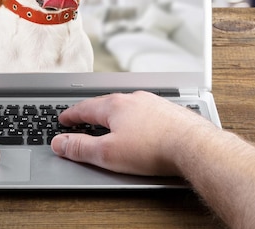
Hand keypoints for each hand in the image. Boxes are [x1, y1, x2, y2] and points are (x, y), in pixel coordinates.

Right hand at [50, 91, 214, 175]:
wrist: (195, 147)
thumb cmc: (153, 149)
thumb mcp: (108, 154)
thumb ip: (80, 148)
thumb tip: (59, 143)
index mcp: (115, 106)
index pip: (85, 108)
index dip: (71, 115)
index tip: (64, 119)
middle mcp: (134, 100)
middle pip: (106, 104)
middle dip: (93, 112)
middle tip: (83, 118)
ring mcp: (154, 104)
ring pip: (129, 107)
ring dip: (117, 114)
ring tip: (110, 123)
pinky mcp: (171, 113)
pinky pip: (147, 113)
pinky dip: (138, 120)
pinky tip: (141, 128)